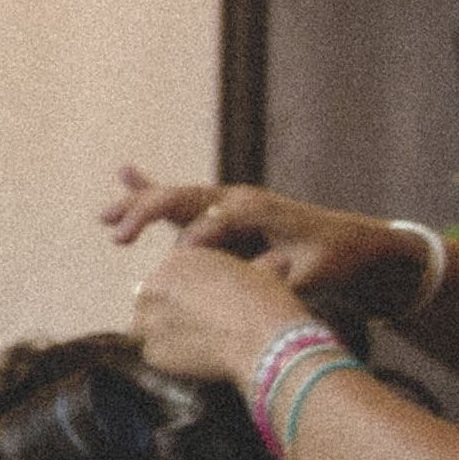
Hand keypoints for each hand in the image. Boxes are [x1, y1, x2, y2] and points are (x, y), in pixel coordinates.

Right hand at [99, 167, 431, 319]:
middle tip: (117, 237)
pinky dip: (152, 188)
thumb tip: (244, 287)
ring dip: (138, 205)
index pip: (210, 224)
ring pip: (174, 198)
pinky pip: (181, 200)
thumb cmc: (334, 258)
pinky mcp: (222, 212)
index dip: (193, 247)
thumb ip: (278, 278)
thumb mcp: (313, 273)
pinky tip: (125, 172)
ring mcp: (227, 202)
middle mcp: (236, 198)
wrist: (353, 241)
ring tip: (105, 219)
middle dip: (146, 214)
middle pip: (181, 198)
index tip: (178, 270)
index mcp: (256, 209)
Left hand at [131, 238, 317, 386]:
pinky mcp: (153, 351)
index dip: (186, 291)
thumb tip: (276, 261)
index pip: (171, 275)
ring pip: (145, 326)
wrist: (265, 339)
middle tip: (196, 325)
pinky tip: (195, 361)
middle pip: (151, 298)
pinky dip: (171, 359)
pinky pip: (155, 355)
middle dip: (168, 311)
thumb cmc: (268, 303)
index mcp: (179, 260)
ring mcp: (149, 319)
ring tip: (193, 343)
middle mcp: (155, 285)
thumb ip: (256, 265)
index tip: (202, 304)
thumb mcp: (264, 272)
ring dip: (163, 334)